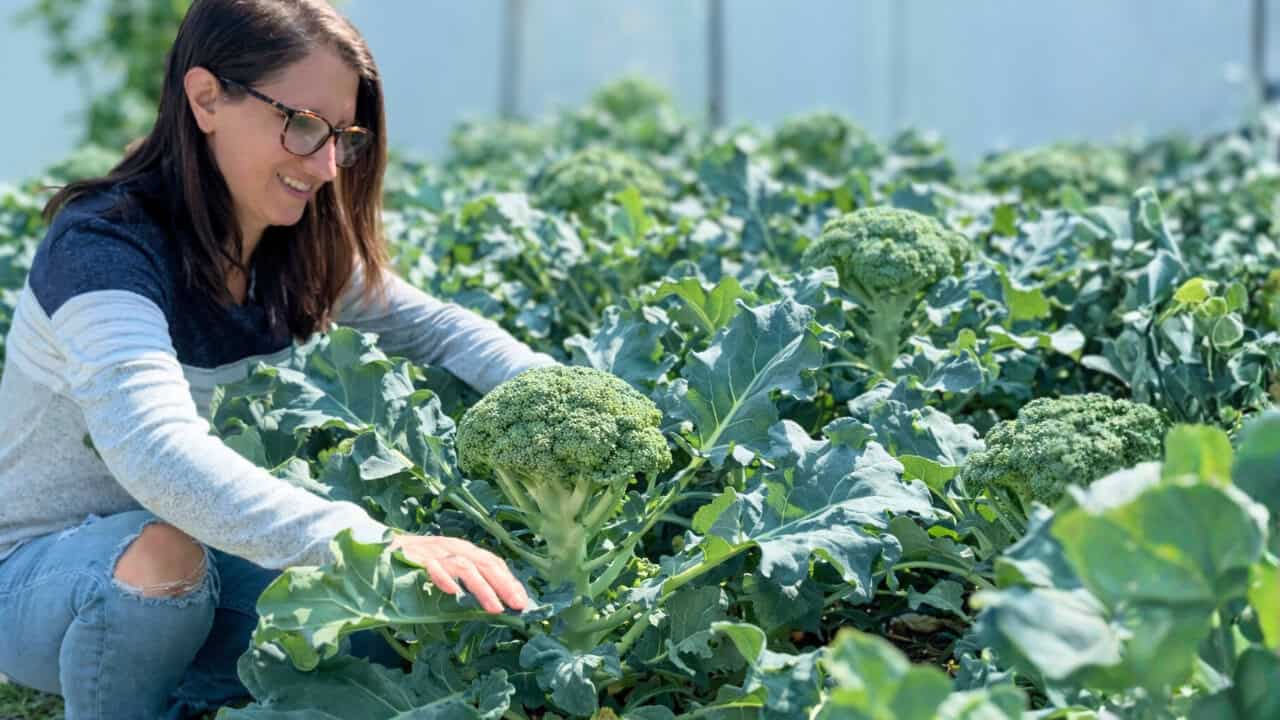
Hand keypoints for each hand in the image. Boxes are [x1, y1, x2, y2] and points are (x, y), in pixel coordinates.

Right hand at [388, 534, 528, 613]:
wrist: (379, 547)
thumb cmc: (414, 564)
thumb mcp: (444, 571)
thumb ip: (462, 582)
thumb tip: (490, 606)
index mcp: (462, 550)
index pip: (492, 562)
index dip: (510, 580)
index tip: (523, 601)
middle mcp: (452, 547)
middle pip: (485, 563)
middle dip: (504, 585)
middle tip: (517, 605)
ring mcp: (433, 550)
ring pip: (464, 566)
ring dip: (482, 588)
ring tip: (494, 608)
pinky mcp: (414, 556)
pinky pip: (432, 565)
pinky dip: (443, 577)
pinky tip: (453, 593)